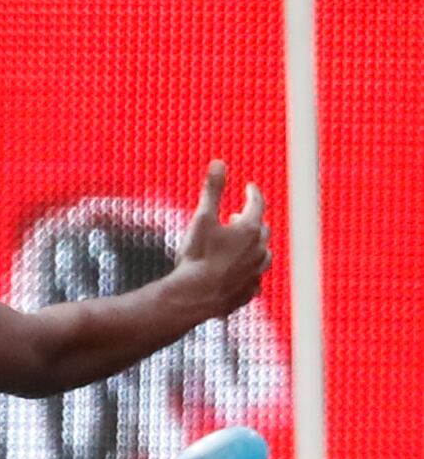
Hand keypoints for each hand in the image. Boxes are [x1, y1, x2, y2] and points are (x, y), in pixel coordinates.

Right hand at [174, 160, 269, 318]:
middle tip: (238, 215)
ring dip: (254, 246)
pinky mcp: (249, 291)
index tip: (249, 188)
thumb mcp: (202, 218)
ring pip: (263, 254)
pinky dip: (248, 269)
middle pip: (261, 229)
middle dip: (251, 220)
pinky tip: (239, 271)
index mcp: (250, 230)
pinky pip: (255, 277)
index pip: (257, 204)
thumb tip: (219, 163)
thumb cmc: (198, 256)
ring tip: (241, 244)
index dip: (253, 194)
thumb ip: (213, 190)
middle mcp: (259, 250)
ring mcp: (256, 272)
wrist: (195, 295)